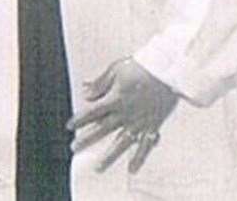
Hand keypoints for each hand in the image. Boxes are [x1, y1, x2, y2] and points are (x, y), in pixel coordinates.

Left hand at [67, 57, 176, 174]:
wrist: (167, 71)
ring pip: (121, 143)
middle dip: (87, 139)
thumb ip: (99, 84)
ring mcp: (139, 122)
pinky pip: (145, 145)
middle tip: (74, 148)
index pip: (92, 112)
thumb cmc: (140, 67)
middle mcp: (125, 114)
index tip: (69, 127)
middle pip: (102, 129)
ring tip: (98, 168)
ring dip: (109, 156)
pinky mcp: (153, 126)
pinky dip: (139, 158)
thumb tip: (84, 92)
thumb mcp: (115, 70)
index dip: (80, 119)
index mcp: (115, 99)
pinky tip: (131, 169)